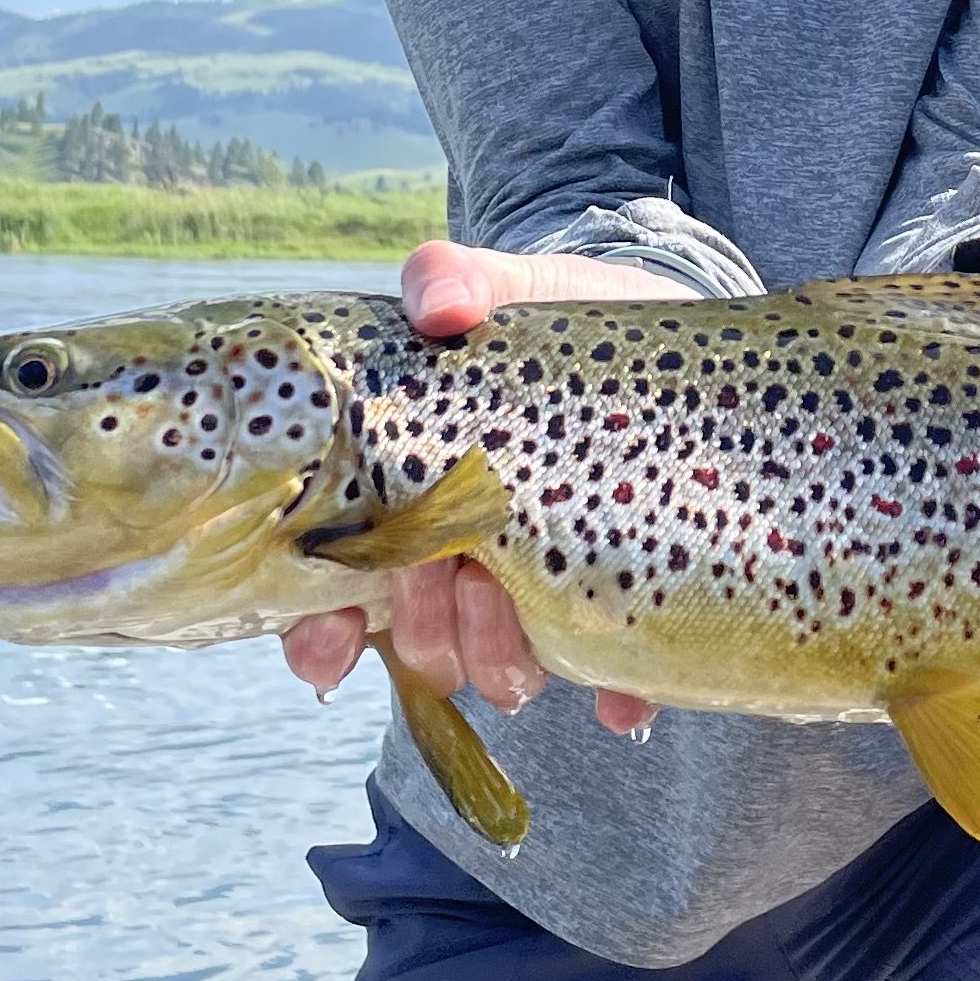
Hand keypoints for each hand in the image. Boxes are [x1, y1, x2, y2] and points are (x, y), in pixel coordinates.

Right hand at [281, 240, 693, 733]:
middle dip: (425, 630)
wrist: (661, 333)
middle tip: (454, 592)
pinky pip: (617, 673)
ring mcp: (545, 583)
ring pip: (500, 664)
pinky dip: (617, 693)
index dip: (318, 628)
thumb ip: (457, 279)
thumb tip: (435, 303)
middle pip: (419, 634)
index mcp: (415, 498)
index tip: (328, 638)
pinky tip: (623, 701)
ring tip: (526, 629)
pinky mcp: (627, 595)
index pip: (337, 584)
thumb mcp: (508, 288)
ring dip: (502, 660)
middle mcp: (468, 556)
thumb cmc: (560, 320)